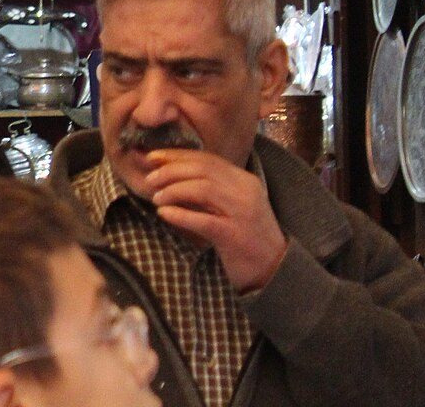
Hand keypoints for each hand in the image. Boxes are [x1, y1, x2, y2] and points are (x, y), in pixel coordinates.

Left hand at [144, 148, 289, 290]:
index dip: (177, 156)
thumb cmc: (245, 235)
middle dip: (171, 171)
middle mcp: (246, 192)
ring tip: (156, 198)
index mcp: (245, 180)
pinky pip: (204, 220)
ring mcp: (243, 213)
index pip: (207, 159)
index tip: (153, 157)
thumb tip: (169, 174)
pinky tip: (164, 214)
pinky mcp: (236, 236)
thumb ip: (209, 188)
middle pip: (203, 170)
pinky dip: (180, 215)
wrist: (274, 268)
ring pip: (203, 190)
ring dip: (173, 190)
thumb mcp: (231, 205)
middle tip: (150, 179)